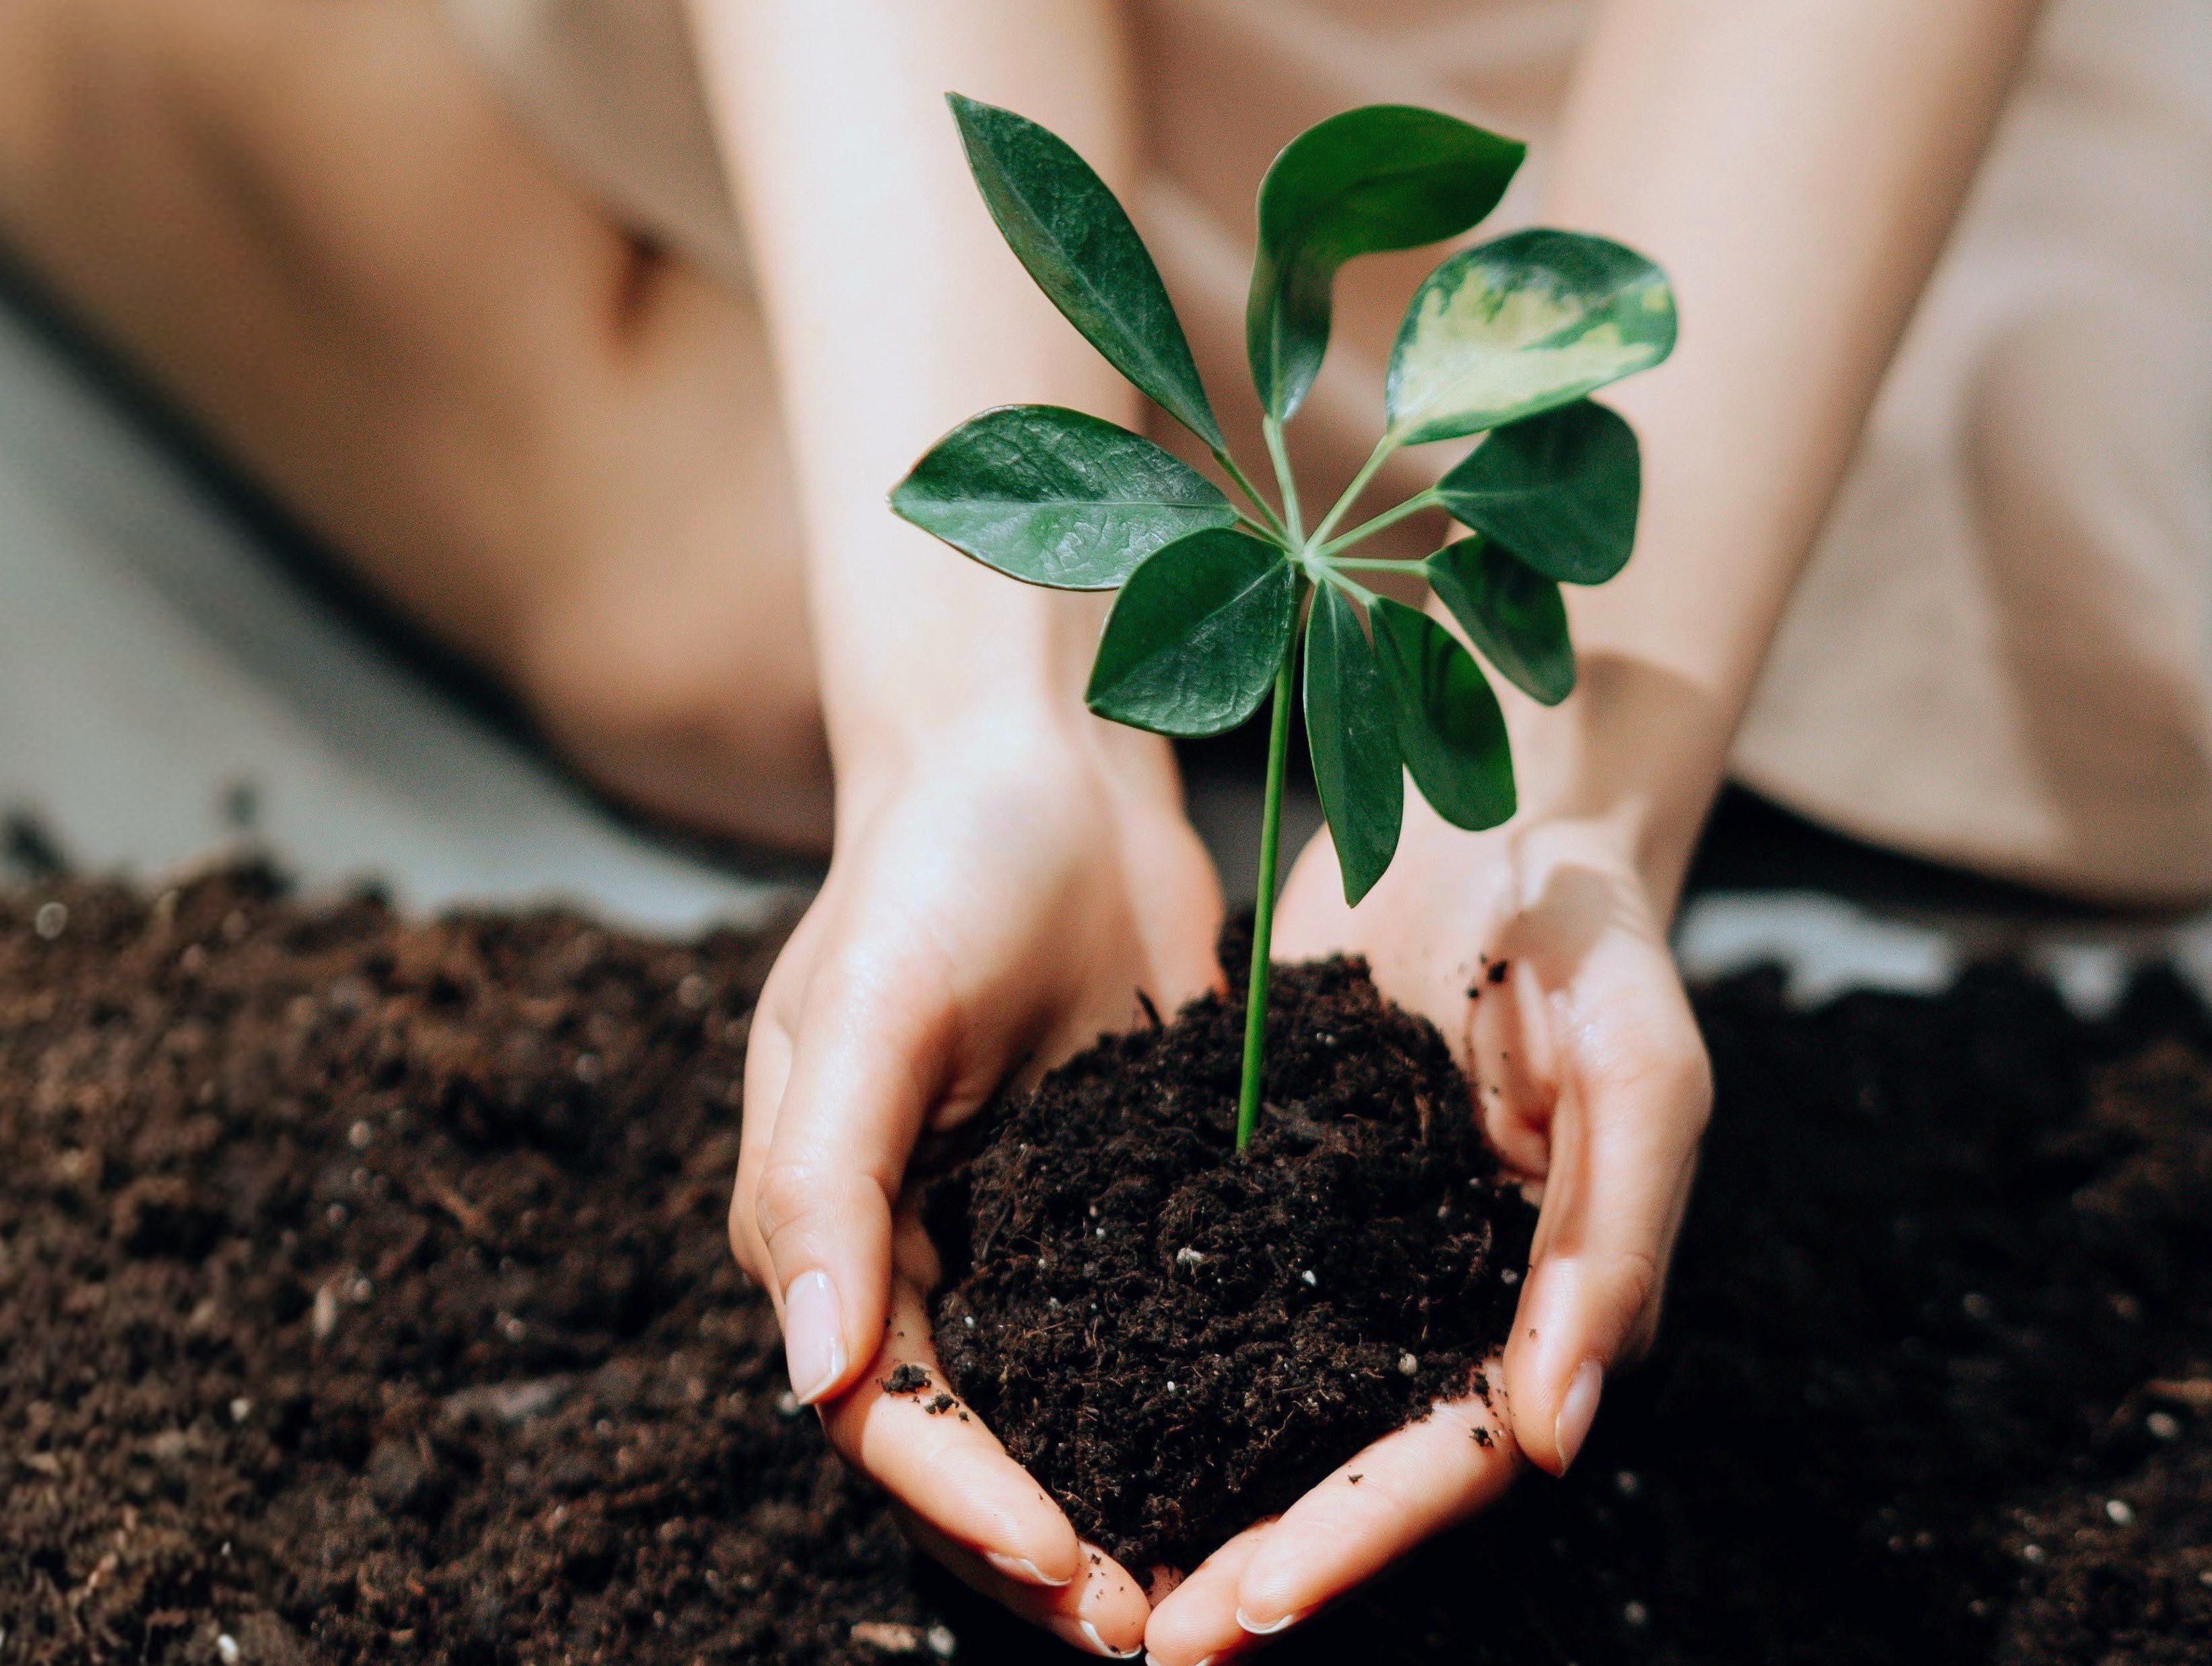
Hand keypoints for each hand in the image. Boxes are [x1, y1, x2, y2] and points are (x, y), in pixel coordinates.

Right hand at [730, 710, 1223, 1655]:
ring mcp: (1024, 1237)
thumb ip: (826, 1185)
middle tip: (1153, 1628)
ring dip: (1120, 1508)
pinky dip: (1183, 1410)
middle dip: (1046, 1550)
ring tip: (1209, 1591)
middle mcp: (921, 1257)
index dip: (968, 1505)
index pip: (888, 1415)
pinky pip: (1142, 1334)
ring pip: (1061, 1416)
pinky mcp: (1117, 1202)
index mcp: (835, 1235)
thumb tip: (813, 1372)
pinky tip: (1264, 1466)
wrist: (1044, 766)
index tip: (1067, 1571)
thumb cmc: (932, 870)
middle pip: (970, 1449)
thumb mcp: (865, 1011)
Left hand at [1143, 807, 1712, 1661]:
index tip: (1259, 1597)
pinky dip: (1166, 1386)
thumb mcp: (1639, 1066)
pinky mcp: (1296, 1207)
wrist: (1499, 814)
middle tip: (1160, 1640)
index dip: (1367, 1533)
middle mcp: (1462, 1309)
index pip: (1461, 1455)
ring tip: (1101, 1584)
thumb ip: (1610, 1244)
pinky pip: (1232, 1319)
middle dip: (1269, 1562)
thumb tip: (1555, 1439)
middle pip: (1363, 1471)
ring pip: (1286, 1421)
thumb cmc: (1594, 933)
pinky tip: (1076, 1431)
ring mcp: (1373, 1265)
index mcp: (1561, 1303)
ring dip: (1205, 1504)